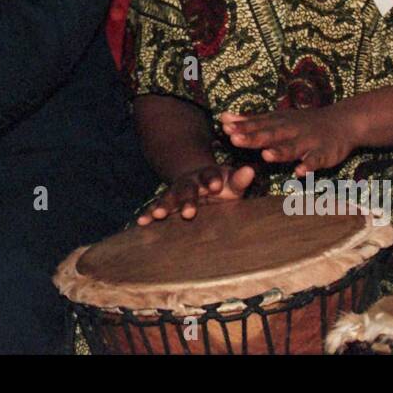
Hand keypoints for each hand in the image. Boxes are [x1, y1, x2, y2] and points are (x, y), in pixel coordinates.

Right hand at [136, 164, 254, 223]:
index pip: (210, 175)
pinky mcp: (167, 203)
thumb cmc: (221, 185)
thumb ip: (240, 179)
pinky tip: (141, 222)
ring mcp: (176, 192)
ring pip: (169, 198)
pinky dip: (148, 214)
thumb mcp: (232, 182)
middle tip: (190, 212)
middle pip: (187, 189)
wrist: (197, 178)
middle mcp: (190, 182)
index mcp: (208, 175)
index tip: (215, 185)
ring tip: (158, 215)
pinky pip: (156, 207)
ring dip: (164, 206)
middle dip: (187, 200)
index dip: (211, 179)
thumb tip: (250, 170)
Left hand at [219, 107, 357, 176]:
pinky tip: (299, 172)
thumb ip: (251, 121)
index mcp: (278, 123)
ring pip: (292, 148)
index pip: (257, 124)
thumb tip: (223, 118)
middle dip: (253, 137)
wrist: (342, 122)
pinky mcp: (323, 154)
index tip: (223, 126)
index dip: (241, 126)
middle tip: (235, 138)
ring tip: (266, 155)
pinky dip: (308, 166)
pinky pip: (315, 161)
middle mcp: (291, 131)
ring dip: (279, 152)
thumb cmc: (302, 123)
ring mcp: (307, 142)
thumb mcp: (276, 119)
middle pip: (270, 135)